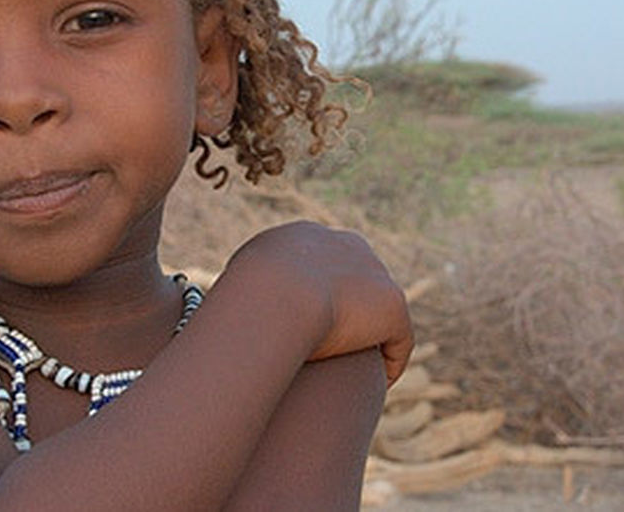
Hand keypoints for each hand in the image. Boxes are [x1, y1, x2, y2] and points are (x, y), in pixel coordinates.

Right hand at [226, 221, 412, 384]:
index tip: (311, 328)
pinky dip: (391, 361)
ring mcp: (374, 273)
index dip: (317, 297)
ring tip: (361, 372)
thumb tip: (224, 312)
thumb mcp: (227, 294)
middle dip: (352, 311)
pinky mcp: (393, 305)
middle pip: (357, 280)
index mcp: (306, 237)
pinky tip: (377, 385)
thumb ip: (237, 300)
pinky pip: (399, 337)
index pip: (322, 265)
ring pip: (380, 310)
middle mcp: (346, 245)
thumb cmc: (242, 299)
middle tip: (340, 350)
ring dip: (373, 338)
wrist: (274, 296)